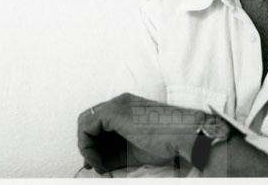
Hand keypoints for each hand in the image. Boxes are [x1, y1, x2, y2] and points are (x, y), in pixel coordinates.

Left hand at [77, 93, 206, 174]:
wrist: (182, 135)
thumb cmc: (164, 143)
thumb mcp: (134, 150)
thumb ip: (115, 152)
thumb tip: (97, 163)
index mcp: (125, 107)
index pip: (98, 122)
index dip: (93, 143)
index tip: (97, 163)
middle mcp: (118, 102)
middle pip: (90, 122)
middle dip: (88, 145)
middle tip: (94, 165)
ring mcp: (116, 104)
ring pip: (85, 122)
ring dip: (87, 147)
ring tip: (98, 165)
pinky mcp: (113, 112)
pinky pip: (86, 127)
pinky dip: (86, 145)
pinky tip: (98, 160)